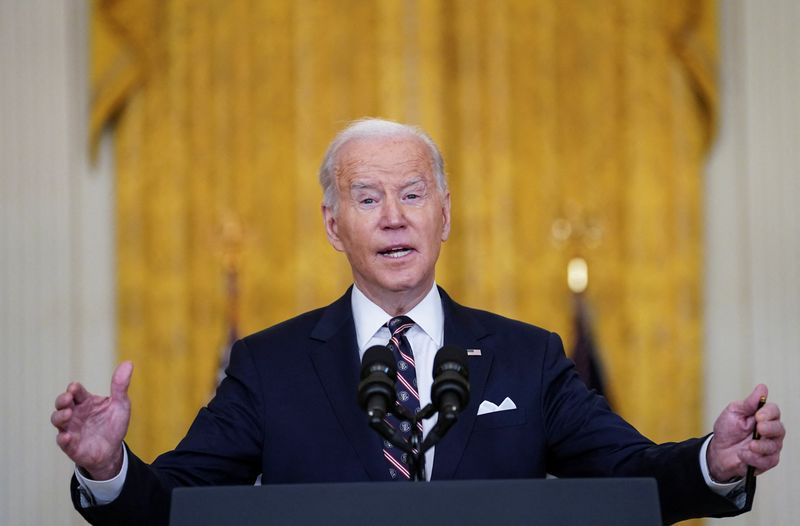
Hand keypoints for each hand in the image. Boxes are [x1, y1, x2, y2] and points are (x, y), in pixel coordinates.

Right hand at [51, 361, 133, 479]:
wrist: (113, 450)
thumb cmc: (114, 424)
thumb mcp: (120, 404)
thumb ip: (120, 385)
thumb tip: (128, 362)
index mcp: (86, 402)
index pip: (76, 391)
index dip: (74, 389)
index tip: (74, 388)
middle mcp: (75, 414)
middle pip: (62, 403)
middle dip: (62, 400)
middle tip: (68, 398)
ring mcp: (71, 429)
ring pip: (57, 420)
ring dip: (60, 416)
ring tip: (68, 414)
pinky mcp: (71, 445)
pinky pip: (63, 442)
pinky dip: (63, 439)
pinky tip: (67, 437)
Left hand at [707, 384, 784, 481]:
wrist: (718, 450)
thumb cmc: (727, 429)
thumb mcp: (734, 412)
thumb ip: (749, 403)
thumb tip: (762, 387)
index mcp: (763, 417)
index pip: (774, 411)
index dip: (769, 413)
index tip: (758, 415)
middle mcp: (771, 431)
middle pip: (780, 429)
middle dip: (770, 429)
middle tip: (759, 429)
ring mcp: (770, 447)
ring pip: (774, 446)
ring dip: (761, 446)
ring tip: (748, 445)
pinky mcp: (767, 461)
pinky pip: (767, 461)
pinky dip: (754, 458)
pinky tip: (742, 455)